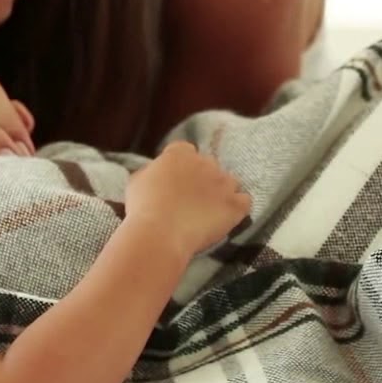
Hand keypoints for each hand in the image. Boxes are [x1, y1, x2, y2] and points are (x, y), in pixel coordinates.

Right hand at [124, 141, 251, 258]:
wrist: (160, 232)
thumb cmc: (142, 206)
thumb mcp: (136, 180)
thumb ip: (152, 171)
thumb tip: (157, 172)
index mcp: (180, 154)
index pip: (185, 150)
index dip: (180, 164)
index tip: (174, 178)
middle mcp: (206, 163)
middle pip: (209, 164)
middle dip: (202, 177)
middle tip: (190, 197)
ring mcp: (224, 183)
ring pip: (229, 181)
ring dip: (221, 191)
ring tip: (209, 209)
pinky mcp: (236, 205)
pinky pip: (245, 200)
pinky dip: (237, 206)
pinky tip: (225, 216)